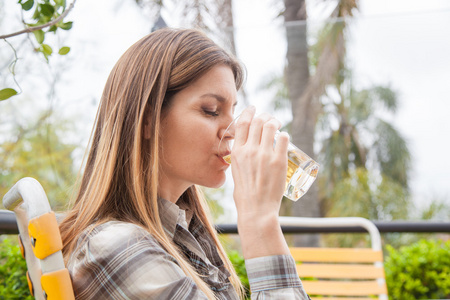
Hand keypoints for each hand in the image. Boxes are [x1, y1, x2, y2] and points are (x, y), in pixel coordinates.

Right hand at [230, 106, 290, 258]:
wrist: (256, 210)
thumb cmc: (245, 195)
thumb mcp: (236, 172)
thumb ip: (240, 158)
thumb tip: (247, 152)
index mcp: (236, 152)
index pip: (243, 123)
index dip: (249, 112)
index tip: (253, 109)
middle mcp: (250, 150)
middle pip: (258, 122)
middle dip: (264, 116)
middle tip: (269, 119)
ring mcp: (265, 155)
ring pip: (271, 126)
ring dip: (275, 121)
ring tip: (278, 124)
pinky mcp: (279, 161)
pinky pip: (284, 139)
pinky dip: (285, 135)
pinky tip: (285, 137)